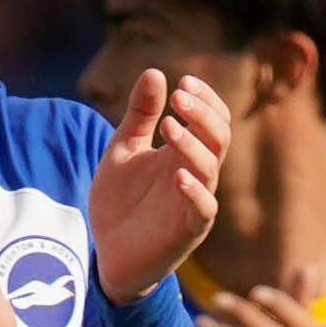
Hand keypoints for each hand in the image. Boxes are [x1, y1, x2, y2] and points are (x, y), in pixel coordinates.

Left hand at [90, 65, 231, 301]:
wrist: (107, 255)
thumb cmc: (120, 203)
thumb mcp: (122, 152)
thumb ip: (139, 117)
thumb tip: (154, 72)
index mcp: (185, 153)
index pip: (212, 119)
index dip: (204, 99)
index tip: (183, 82)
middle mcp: (196, 174)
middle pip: (218, 137)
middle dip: (202, 114)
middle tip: (179, 97)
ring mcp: (194, 202)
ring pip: (210, 168)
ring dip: (192, 145)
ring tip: (168, 127)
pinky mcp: (187, 231)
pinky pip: (201, 210)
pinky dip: (193, 192)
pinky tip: (178, 176)